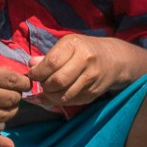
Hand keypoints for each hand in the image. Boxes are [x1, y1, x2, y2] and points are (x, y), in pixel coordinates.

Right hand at [0, 52, 30, 146]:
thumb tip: (1, 75)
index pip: (13, 80)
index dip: (24, 80)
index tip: (24, 80)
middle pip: (12, 98)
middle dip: (18, 94)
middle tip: (14, 91)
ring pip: (5, 115)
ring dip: (11, 110)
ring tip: (8, 104)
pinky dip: (0, 142)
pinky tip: (10, 146)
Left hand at [28, 34, 146, 106]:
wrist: (115, 59)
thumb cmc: (85, 49)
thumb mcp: (67, 45)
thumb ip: (49, 56)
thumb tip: (31, 65)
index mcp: (75, 45)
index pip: (51, 63)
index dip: (37, 72)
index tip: (32, 74)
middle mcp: (85, 61)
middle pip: (57, 81)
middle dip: (44, 86)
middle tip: (41, 83)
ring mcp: (91, 79)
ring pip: (64, 95)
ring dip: (50, 96)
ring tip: (47, 90)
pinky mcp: (94, 93)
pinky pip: (71, 101)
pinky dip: (59, 102)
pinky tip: (54, 96)